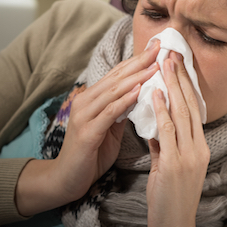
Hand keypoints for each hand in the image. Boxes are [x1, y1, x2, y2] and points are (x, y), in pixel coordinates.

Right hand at [16, 40, 159, 215]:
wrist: (67, 178)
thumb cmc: (90, 153)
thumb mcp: (109, 128)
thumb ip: (120, 111)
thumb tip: (140, 95)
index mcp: (91, 99)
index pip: (117, 74)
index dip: (137, 60)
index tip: (157, 48)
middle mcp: (85, 101)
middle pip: (116, 77)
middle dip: (140, 61)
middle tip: (159, 47)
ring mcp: (84, 115)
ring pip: (113, 91)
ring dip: (136, 77)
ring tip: (155, 65)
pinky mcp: (87, 131)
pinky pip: (109, 112)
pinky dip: (124, 100)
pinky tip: (138, 90)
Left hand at [146, 52, 210, 226]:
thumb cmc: (169, 199)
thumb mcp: (167, 167)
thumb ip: (163, 147)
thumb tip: (154, 130)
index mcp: (198, 147)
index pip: (192, 110)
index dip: (184, 85)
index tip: (176, 65)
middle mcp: (197, 148)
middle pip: (189, 105)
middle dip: (179, 77)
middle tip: (172, 53)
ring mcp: (188, 155)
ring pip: (181, 112)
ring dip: (171, 85)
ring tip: (164, 63)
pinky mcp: (174, 164)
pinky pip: (167, 131)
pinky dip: (161, 110)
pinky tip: (154, 93)